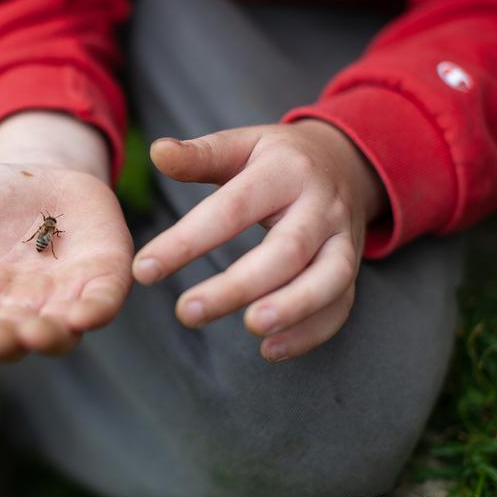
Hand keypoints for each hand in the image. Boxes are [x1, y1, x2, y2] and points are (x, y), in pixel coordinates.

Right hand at [0, 113, 132, 362]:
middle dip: (3, 341)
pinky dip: (97, 310)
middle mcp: (17, 309)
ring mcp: (62, 298)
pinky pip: (102, 304)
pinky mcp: (101, 280)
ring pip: (57, 333)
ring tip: (39, 331)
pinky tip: (90, 311)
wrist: (43, 175)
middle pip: (8, 339)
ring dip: (50, 336)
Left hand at [132, 120, 385, 361]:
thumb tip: (157, 151)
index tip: (144, 270)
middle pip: (285, 250)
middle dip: (237, 286)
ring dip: (292, 308)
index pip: (232, 208)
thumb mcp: (240, 145)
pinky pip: (340, 305)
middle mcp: (321, 206)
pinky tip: (270, 351)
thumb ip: (199, 155)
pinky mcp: (352, 270)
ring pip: (328, 279)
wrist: (345, 162)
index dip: (188, 240)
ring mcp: (343, 240)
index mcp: (285, 171)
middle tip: (186, 312)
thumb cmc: (275, 159)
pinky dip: (310, 332)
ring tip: (251, 329)